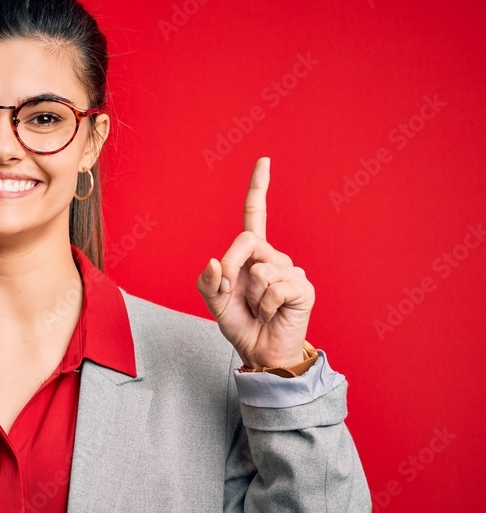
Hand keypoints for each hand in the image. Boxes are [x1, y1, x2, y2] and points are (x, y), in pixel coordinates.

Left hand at [196, 157, 313, 368]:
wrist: (260, 352)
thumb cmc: (240, 323)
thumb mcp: (214, 302)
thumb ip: (208, 282)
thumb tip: (215, 263)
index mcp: (253, 255)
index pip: (256, 215)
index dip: (259, 187)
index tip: (264, 160)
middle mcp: (274, 257)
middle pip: (247, 241)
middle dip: (231, 269)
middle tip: (235, 296)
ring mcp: (291, 271)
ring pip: (260, 269)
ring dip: (251, 295)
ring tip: (258, 308)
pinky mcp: (303, 288)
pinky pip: (275, 288)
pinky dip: (265, 305)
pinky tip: (272, 313)